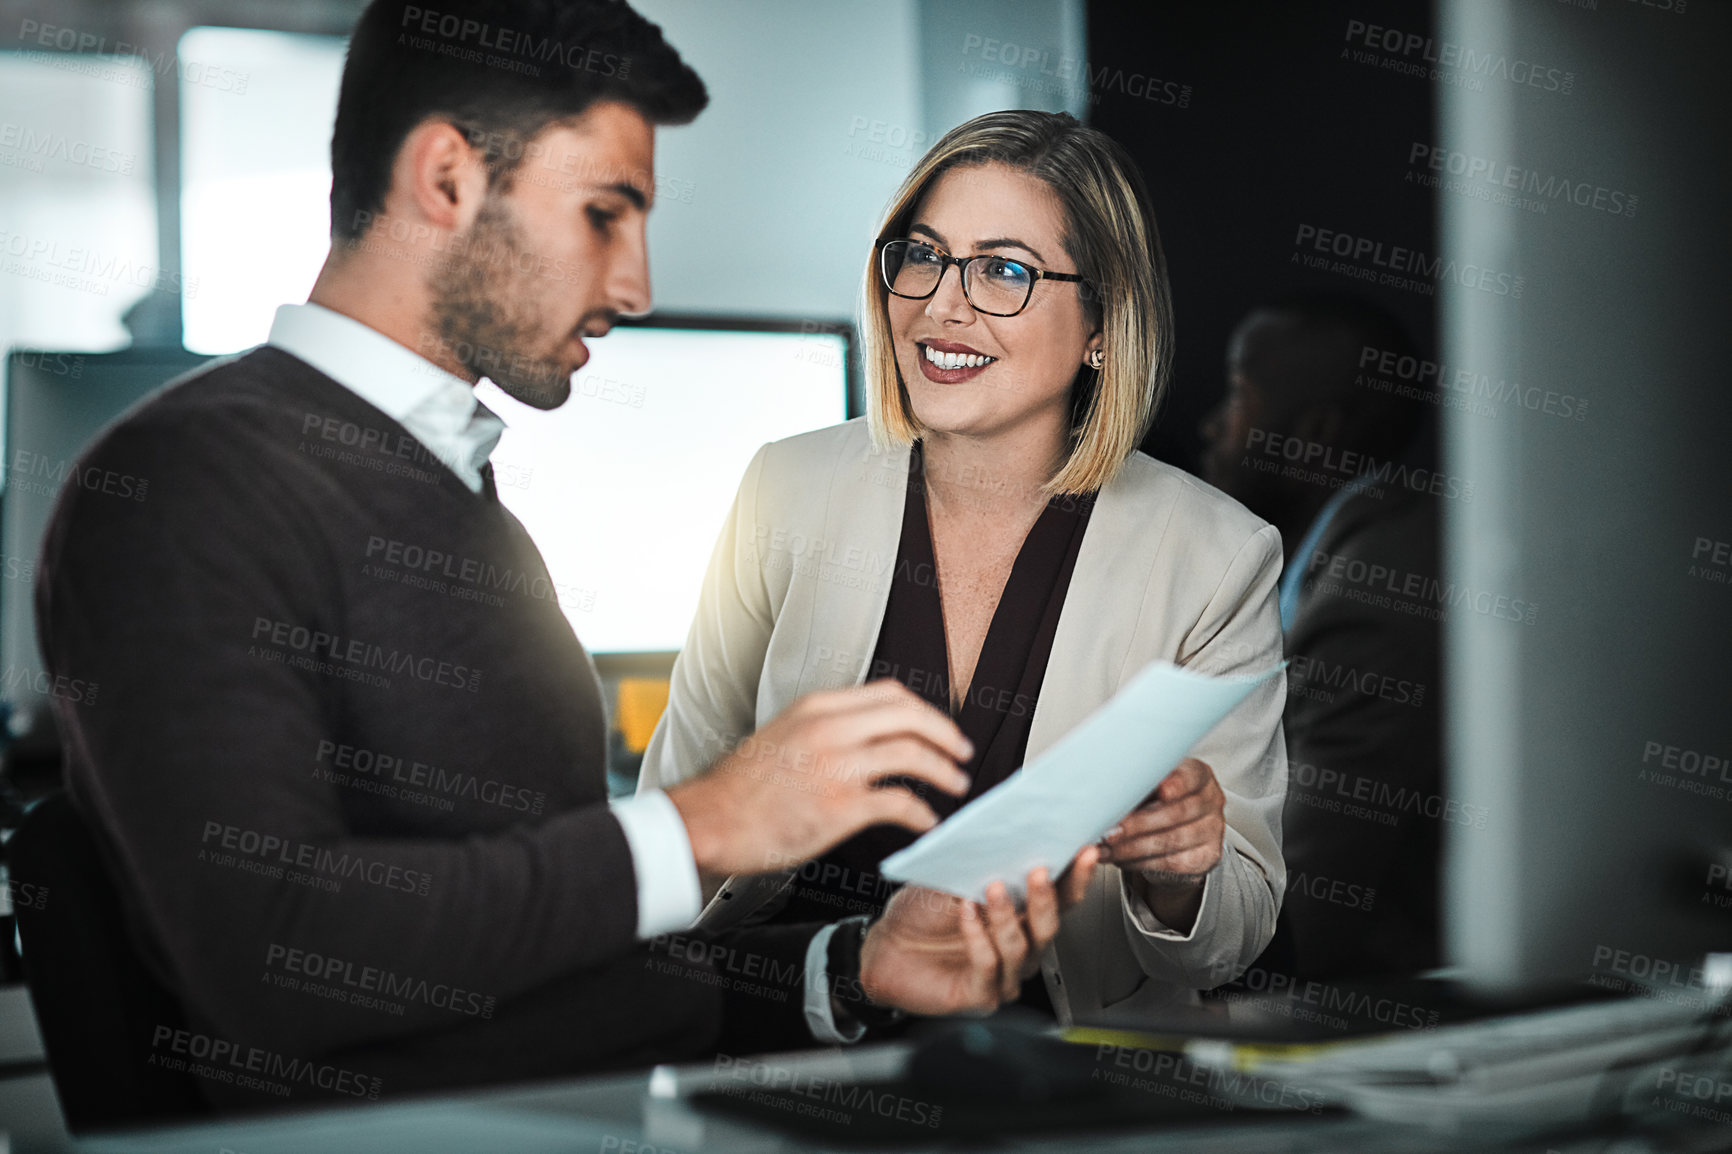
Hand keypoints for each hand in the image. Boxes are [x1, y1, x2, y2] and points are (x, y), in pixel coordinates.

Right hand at [666, 680, 972, 877]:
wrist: (707, 820)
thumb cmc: (740, 787)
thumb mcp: (782, 733)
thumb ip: (823, 727)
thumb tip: (865, 735)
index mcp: (817, 707)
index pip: (889, 694)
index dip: (923, 710)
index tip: (937, 727)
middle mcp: (829, 729)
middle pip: (910, 715)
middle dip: (945, 733)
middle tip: (961, 752)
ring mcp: (835, 766)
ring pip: (911, 754)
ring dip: (943, 770)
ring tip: (955, 784)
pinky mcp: (838, 807)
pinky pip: (899, 802)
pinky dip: (922, 811)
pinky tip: (927, 819)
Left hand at [856, 848, 1098, 1016]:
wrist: (884, 948)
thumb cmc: (922, 916)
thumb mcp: (954, 879)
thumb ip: (983, 866)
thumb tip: (1005, 839)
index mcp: (1022, 917)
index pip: (1061, 899)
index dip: (1076, 877)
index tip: (1084, 852)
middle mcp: (1021, 948)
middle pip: (1049, 927)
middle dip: (1046, 898)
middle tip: (1039, 871)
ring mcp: (1004, 976)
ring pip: (1021, 947)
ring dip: (1007, 916)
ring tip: (993, 888)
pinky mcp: (981, 996)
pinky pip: (989, 965)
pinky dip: (978, 937)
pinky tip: (966, 913)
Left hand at [1098, 757, 1224, 931]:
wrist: (1172, 834)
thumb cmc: (1154, 800)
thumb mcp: (1147, 785)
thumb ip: (1134, 783)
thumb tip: (1101, 789)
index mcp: (1199, 775)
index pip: (1191, 776)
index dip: (1177, 783)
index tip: (1160, 789)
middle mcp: (1212, 801)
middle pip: (1177, 812)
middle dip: (1139, 823)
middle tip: (1109, 830)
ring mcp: (1213, 830)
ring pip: (1171, 841)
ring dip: (1133, 847)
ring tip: (1106, 848)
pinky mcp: (1206, 857)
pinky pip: (1171, 863)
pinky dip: (1140, 862)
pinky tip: (1119, 859)